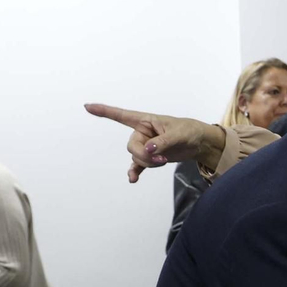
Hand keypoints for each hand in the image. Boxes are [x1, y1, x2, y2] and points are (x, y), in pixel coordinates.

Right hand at [84, 103, 224, 182]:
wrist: (198, 143)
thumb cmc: (188, 131)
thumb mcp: (178, 134)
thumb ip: (163, 142)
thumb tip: (148, 150)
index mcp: (145, 120)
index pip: (121, 115)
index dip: (104, 111)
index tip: (87, 106)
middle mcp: (142, 132)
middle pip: (131, 146)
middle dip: (143, 155)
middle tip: (160, 159)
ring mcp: (145, 145)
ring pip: (137, 158)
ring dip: (148, 163)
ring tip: (164, 161)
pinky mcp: (150, 157)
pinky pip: (137, 166)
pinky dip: (135, 172)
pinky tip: (133, 179)